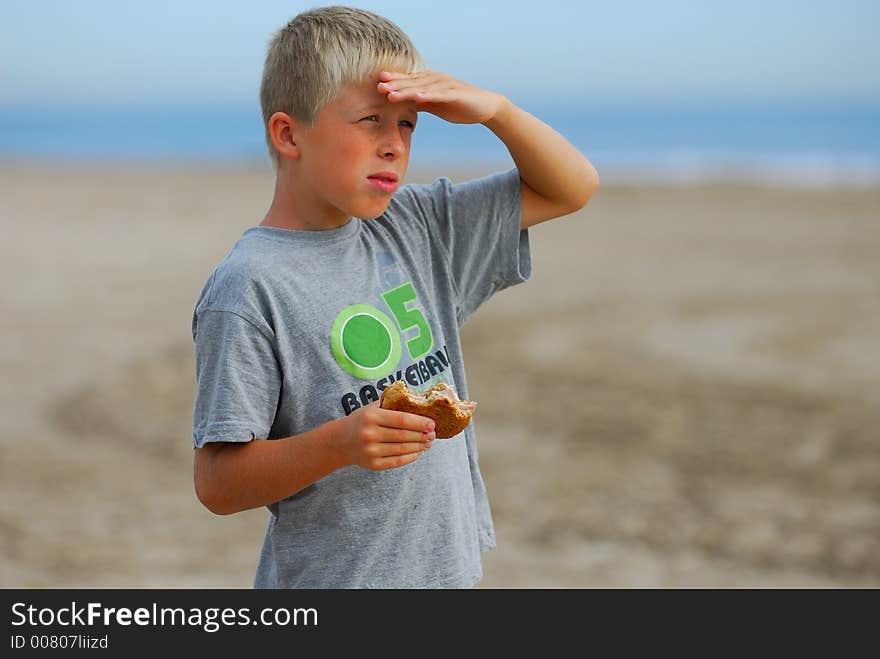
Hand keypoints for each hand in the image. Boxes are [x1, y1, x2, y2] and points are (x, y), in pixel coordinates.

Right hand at [335, 402, 435, 470]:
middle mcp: (370, 434)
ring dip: (419, 446)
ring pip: (402, 449)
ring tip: (428, 443)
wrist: (340, 442)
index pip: (401, 419)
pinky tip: (418, 452)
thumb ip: (391, 404)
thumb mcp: (372, 408)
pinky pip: (397, 461)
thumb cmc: (361, 421)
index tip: (432, 423)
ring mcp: (371, 451)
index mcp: (371, 417)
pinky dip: (410, 457)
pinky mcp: (373, 464)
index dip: (419, 422)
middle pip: (404, 436)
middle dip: (422, 435)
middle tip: (433, 434)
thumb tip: (418, 401)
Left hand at [377, 70, 507, 124]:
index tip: (377, 83)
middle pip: (412, 82)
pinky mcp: (456, 94)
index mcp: (431, 82)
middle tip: (378, 87)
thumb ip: (422, 102)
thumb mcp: (437, 105)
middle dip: (395, 84)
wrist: (485, 107)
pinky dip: (428, 96)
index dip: (394, 81)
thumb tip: (406, 103)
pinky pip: (439, 95)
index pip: (409, 81)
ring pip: (422, 88)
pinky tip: (417, 98)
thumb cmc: (459, 105)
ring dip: (406, 90)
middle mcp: (437, 80)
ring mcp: (446, 86)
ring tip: (391, 94)